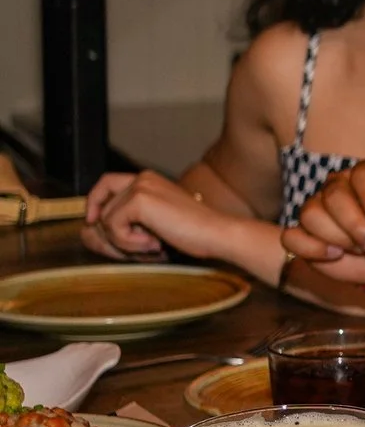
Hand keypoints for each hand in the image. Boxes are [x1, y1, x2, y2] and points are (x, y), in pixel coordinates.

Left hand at [83, 170, 222, 262]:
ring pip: (106, 220)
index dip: (95, 202)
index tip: (93, 223)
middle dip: (107, 231)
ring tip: (151, 245)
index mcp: (149, 180)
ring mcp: (140, 187)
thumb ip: (123, 225)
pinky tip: (153, 243)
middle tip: (129, 247)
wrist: (216, 233)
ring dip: (123, 241)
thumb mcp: (152, 227)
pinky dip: (128, 242)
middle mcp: (142, 178)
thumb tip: (86, 232)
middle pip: (101, 203)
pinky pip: (114, 226)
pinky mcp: (139, 200)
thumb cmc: (192, 234)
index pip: (106, 184)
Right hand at [281, 161, 364, 288]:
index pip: (362, 173)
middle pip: (333, 196)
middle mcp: (338, 187)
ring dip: (338, 238)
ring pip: (310, 215)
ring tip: (360, 250)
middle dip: (355, 226)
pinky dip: (311, 248)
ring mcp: (318, 209)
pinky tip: (334, 255)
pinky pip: (291, 237)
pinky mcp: (303, 233)